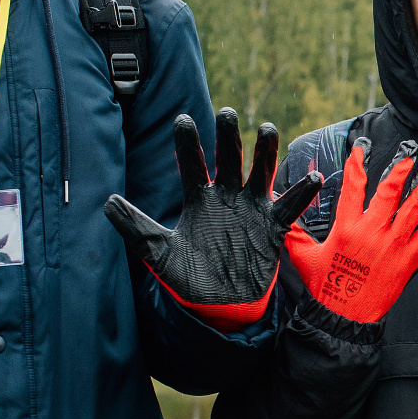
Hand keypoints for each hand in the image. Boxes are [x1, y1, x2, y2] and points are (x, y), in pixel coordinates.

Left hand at [104, 110, 318, 327]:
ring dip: (265, 152)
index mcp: (198, 199)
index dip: (188, 143)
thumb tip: (106, 202)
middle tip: (227, 113)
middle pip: (229, 159)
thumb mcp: (158, 253)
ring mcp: (251, 210)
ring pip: (261, 173)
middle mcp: (226, 197)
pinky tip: (311, 179)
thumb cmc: (187, 277)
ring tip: (267, 129)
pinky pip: (290, 207)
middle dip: (228, 136)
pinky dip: (301, 194)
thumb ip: (135, 227)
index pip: (192, 164)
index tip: (183, 120)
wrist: (218, 305)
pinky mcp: (272, 227)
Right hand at [281, 136, 417, 323]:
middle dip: (401, 169)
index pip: (353, 186)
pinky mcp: (408, 260)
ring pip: (413, 208)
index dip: (357, 164)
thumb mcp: (303, 256)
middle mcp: (372, 231)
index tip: (362, 149)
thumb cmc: (324, 288)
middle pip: (390, 192)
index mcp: (346, 227)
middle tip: (409, 156)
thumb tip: (279, 212)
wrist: (343, 318)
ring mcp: (393, 245)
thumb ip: (293, 231)